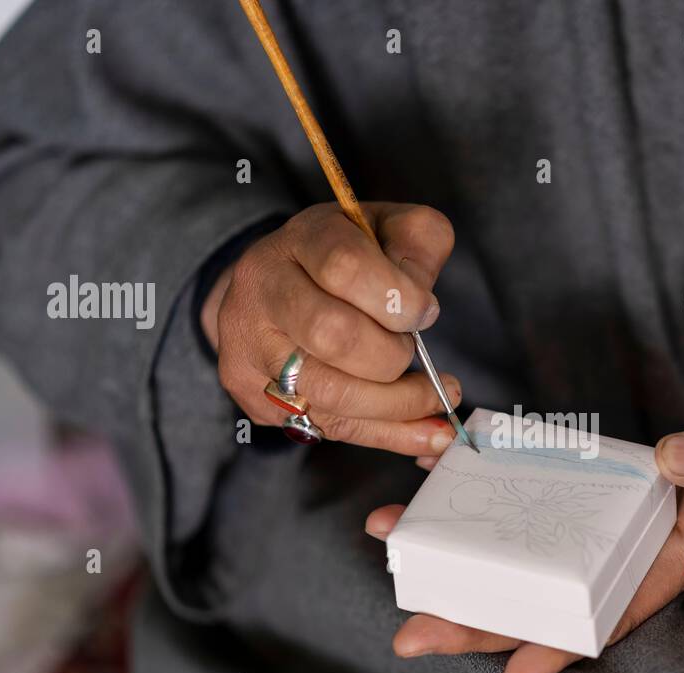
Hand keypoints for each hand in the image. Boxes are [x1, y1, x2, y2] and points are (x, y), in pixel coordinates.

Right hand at [202, 202, 461, 454]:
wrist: (269, 284)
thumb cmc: (342, 257)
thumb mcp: (388, 228)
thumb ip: (419, 245)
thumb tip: (425, 309)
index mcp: (300, 240)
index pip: (345, 267)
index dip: (398, 297)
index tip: (425, 311)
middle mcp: (263, 290)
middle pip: (333, 336)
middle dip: (392, 355)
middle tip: (413, 352)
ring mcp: (250, 345)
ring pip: (329, 394)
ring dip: (396, 404)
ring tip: (433, 396)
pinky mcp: (252, 392)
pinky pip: (329, 427)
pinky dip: (388, 434)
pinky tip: (425, 433)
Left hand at [366, 413, 683, 672]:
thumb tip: (671, 457)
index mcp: (661, 568)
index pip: (605, 619)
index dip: (560, 649)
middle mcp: (617, 565)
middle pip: (538, 606)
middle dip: (474, 622)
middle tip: (409, 635)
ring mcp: (595, 541)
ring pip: (519, 569)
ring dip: (458, 566)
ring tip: (394, 548)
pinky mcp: (584, 512)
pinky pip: (525, 521)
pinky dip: (480, 511)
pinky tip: (435, 490)